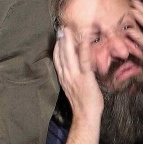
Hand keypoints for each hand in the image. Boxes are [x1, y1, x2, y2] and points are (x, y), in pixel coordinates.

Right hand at [55, 26, 101, 143]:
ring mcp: (74, 76)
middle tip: (62, 27)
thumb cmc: (83, 102)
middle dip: (61, 40)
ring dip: (68, 41)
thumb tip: (75, 67)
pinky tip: (84, 40)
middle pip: (61, 55)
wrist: (85, 115)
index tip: (58, 36)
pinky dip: (83, 50)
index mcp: (63, 77)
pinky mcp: (85, 78)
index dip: (57, 47)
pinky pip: (84, 62)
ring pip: (69, 56)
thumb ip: (72, 76)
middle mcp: (66, 75)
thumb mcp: (73, 87)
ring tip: (68, 30)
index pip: (57, 59)